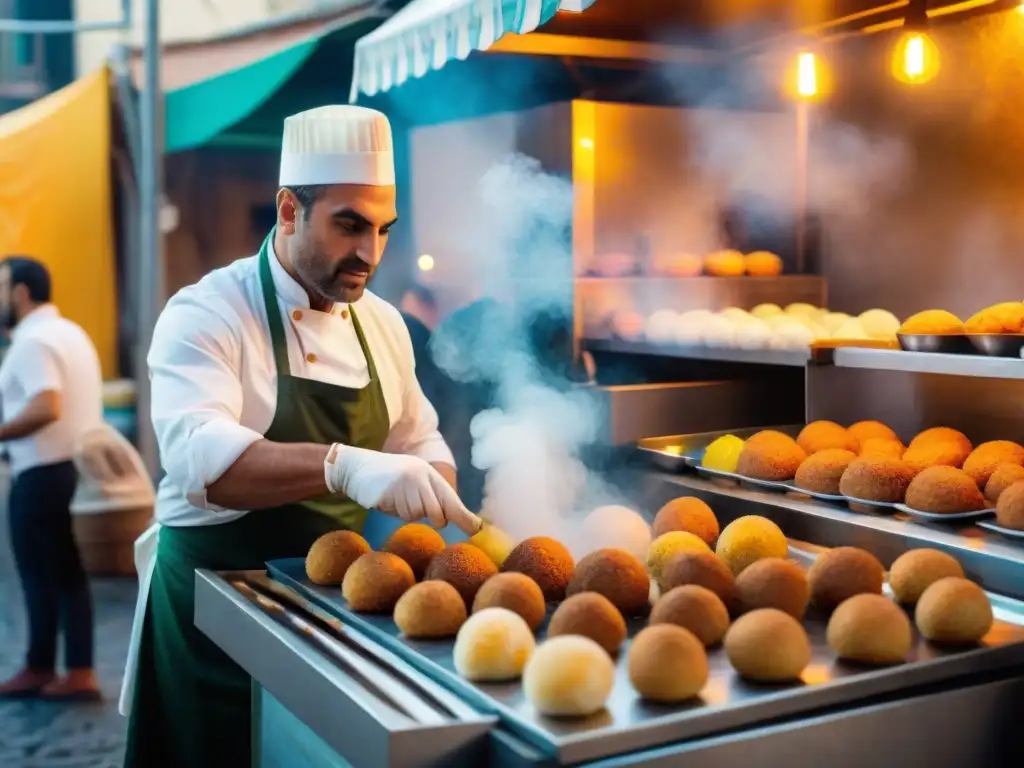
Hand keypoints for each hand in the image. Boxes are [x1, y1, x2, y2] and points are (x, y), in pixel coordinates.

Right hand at [325, 444, 480, 533]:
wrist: (356, 466)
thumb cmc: (388, 480)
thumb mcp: (413, 482)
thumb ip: (432, 497)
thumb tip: (452, 519)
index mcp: (429, 473)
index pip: (451, 499)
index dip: (465, 517)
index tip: (477, 530)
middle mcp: (421, 475)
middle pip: (437, 513)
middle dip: (430, 518)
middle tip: (412, 504)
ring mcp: (406, 482)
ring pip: (417, 515)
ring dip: (406, 512)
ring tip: (395, 497)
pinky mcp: (390, 490)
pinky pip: (400, 513)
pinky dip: (393, 510)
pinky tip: (385, 497)